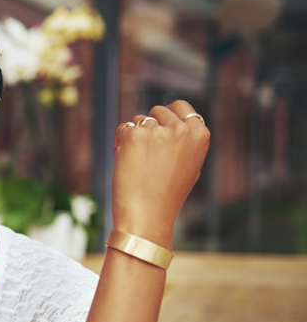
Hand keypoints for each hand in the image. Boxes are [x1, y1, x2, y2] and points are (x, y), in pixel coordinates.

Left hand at [112, 101, 210, 246]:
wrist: (148, 214)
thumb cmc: (167, 194)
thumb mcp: (189, 165)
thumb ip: (185, 141)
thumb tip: (174, 121)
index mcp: (200, 134)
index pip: (181, 107)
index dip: (167, 115)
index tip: (161, 127)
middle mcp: (181, 129)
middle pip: (158, 111)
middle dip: (149, 126)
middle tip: (148, 154)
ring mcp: (158, 131)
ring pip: (139, 120)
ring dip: (134, 136)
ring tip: (139, 163)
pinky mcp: (135, 136)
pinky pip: (124, 129)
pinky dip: (120, 142)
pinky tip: (126, 161)